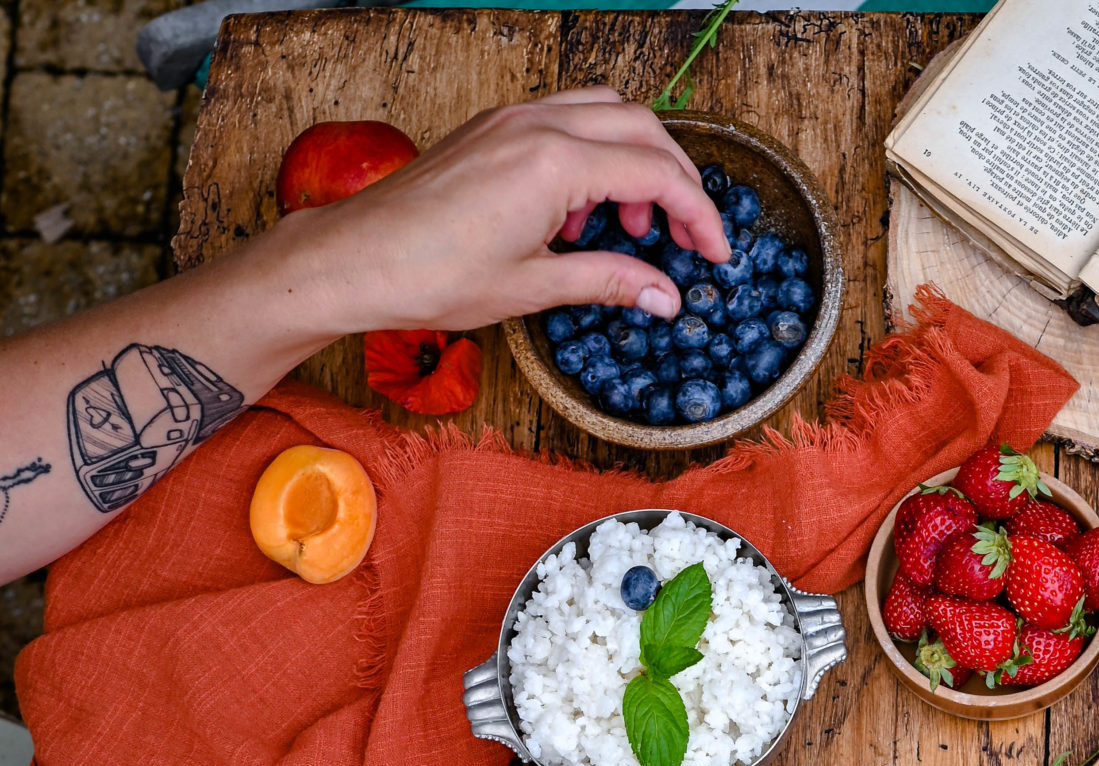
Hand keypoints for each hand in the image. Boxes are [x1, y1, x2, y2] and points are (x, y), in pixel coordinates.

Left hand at [280, 90, 730, 337]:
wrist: (358, 258)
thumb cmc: (431, 275)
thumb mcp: (533, 287)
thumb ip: (608, 280)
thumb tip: (666, 295)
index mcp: (554, 163)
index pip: (655, 174)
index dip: (698, 215)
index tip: (716, 254)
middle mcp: (536, 125)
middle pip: (641, 128)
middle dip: (676, 180)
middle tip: (688, 239)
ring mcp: (512, 119)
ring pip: (604, 112)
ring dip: (635, 161)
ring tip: (629, 228)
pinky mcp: (492, 128)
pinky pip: (564, 120)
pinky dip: (592, 156)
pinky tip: (578, 213)